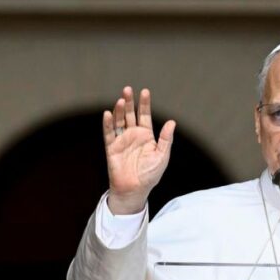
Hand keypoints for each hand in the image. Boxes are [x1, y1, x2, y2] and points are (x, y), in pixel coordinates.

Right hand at [102, 86, 175, 213]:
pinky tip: (108, 114)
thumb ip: (166, 139)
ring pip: (119, 121)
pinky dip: (108, 124)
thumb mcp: (162, 156)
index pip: (144, 115)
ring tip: (120, 100)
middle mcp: (133, 135)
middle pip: (129, 114)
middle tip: (128, 90)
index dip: (144, 104)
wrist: (135, 189)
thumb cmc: (150, 175)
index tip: (145, 92)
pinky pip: (109, 134)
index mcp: (146, 135)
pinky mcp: (112, 148)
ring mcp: (122, 140)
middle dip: (129, 102)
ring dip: (118, 110)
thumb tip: (172, 122)